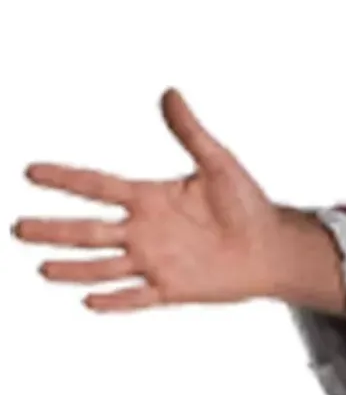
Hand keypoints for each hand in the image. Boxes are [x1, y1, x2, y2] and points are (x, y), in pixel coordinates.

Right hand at [14, 88, 292, 311]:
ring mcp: (155, 261)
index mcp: (149, 197)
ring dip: (74, 268)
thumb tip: (171, 93)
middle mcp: (144, 230)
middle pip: (89, 230)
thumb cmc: (247, 203)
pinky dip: (115, 301)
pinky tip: (90, 302)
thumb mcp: (219, 162)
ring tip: (43, 269)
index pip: (97, 186)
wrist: (271, 246)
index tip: (30, 172)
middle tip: (17, 228)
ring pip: (104, 265)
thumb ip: (190, 131)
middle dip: (54, 230)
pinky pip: (138, 298)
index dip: (64, 179)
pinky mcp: (172, 289)